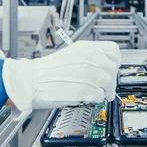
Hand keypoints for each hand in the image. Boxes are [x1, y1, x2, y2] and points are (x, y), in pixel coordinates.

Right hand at [3, 40, 121, 119]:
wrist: (31, 81)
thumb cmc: (47, 70)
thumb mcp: (72, 54)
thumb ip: (91, 57)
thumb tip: (105, 66)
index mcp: (87, 48)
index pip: (114, 51)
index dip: (115, 62)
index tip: (112, 69)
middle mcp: (90, 59)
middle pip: (113, 70)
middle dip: (111, 81)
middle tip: (106, 88)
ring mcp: (88, 74)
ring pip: (108, 85)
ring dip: (103, 91)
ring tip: (94, 94)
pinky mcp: (85, 90)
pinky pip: (99, 96)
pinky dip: (95, 99)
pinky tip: (86, 97)